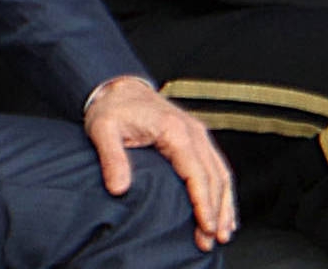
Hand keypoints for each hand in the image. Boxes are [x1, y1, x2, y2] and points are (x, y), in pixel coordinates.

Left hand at [83, 77, 235, 252]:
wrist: (119, 88)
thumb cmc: (113, 108)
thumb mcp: (103, 130)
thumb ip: (112, 158)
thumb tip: (119, 188)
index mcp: (173, 129)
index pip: (196, 172)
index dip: (203, 202)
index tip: (206, 226)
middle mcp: (192, 130)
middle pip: (213, 176)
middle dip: (216, 211)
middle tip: (211, 239)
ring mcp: (197, 133)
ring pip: (221, 172)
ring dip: (224, 204)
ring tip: (223, 232)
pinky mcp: (196, 137)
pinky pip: (216, 166)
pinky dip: (222, 190)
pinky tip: (222, 209)